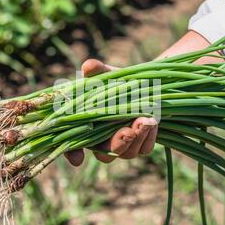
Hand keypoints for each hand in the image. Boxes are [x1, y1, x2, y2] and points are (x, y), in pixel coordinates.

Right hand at [65, 31, 221, 165]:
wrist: (148, 84)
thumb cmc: (120, 81)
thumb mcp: (109, 74)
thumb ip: (98, 71)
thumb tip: (89, 67)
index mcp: (87, 125)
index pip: (73, 145)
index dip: (71, 153)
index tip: (76, 158)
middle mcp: (103, 140)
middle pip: (104, 154)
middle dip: (116, 144)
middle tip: (127, 131)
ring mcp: (124, 144)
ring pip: (127, 153)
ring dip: (136, 139)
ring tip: (145, 120)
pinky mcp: (142, 145)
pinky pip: (144, 149)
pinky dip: (149, 137)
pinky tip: (153, 121)